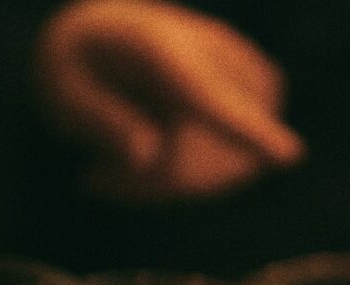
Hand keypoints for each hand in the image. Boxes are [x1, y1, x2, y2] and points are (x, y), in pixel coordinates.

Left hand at [35, 0, 302, 201]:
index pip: (207, 94)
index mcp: (157, 44)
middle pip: (215, 151)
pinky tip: (145, 167)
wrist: (106, 33)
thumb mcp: (61, 90)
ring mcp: (243, 74)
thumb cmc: (76, 63)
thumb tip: (148, 155)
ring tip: (109, 171)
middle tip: (91, 179)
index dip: (246, 128)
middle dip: (161, 182)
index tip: (288, 155)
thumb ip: (99, 119)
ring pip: (232, 166)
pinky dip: (191, 182)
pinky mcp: (259, 98)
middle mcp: (213, 51)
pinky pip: (240, 166)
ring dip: (171, 187)